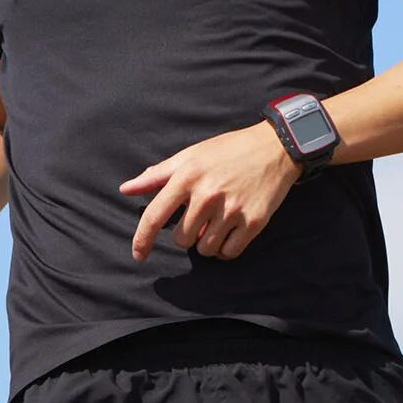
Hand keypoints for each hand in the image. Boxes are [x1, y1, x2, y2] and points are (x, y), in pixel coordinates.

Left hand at [122, 122, 298, 262]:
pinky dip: (226, 249)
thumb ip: (157, 175)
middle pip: (181, 239)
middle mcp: (208, 194)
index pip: (155, 216)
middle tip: (202, 217)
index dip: (142, 239)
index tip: (138, 255)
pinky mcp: (254, 221)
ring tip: (217, 222)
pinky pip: (229, 253)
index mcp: (188, 176)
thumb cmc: (228, 151)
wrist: (276, 147)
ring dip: (207, 242)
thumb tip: (126, 189)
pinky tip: (230, 232)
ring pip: (205, 249)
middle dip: (187, 234)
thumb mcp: (191, 156)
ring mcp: (232, 209)